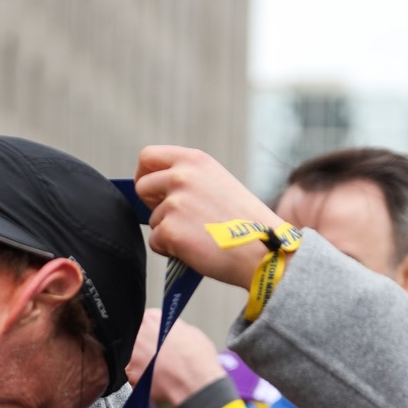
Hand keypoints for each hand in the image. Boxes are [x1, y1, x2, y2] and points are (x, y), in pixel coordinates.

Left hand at [127, 313, 225, 405]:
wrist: (196, 384)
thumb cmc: (198, 360)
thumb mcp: (192, 333)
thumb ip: (176, 329)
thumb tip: (173, 332)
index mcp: (152, 319)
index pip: (146, 321)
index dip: (154, 332)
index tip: (158, 338)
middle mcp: (139, 335)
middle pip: (138, 339)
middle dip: (147, 347)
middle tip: (161, 355)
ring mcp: (133, 356)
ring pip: (134, 358)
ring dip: (144, 363)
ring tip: (162, 370)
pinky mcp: (132, 376)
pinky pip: (135, 376)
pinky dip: (144, 379)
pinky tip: (158, 380)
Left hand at [134, 146, 276, 286]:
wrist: (265, 251)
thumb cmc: (247, 224)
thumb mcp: (220, 185)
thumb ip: (190, 181)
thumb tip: (159, 194)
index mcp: (195, 161)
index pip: (148, 156)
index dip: (144, 175)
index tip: (151, 191)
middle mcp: (182, 176)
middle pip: (142, 187)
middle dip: (153, 205)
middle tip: (174, 220)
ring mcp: (175, 203)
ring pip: (153, 220)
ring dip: (169, 233)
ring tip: (199, 239)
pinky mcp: (171, 230)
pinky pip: (156, 242)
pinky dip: (171, 251)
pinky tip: (196, 251)